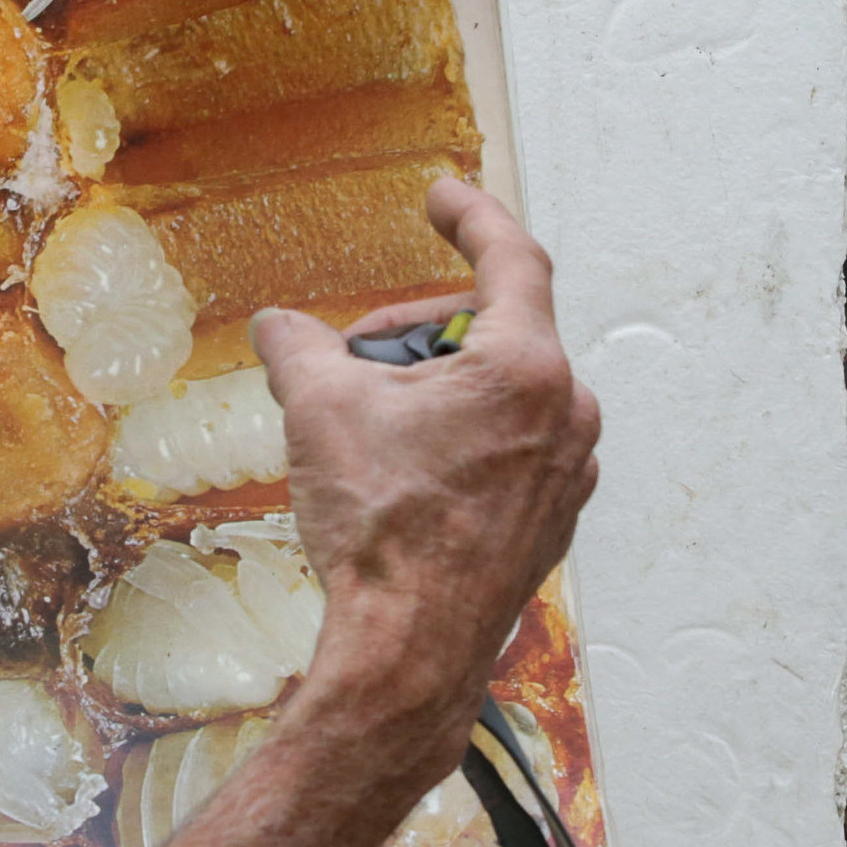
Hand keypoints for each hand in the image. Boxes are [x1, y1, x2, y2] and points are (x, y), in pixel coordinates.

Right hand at [250, 177, 599, 796]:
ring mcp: (569, 470)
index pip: (511, 258)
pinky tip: (400, 470)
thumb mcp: (318, 410)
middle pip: (492, 331)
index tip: (442, 197)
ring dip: (435, 388)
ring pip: (501, 392)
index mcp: (526, 368)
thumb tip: (277, 327)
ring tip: (369, 424)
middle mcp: (568, 412)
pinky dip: (458, 435)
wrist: (410, 649)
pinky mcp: (554, 518)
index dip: (470, 216)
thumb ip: (298, 348)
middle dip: (416, 333)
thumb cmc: (381, 527)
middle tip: (351, 358)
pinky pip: (510, 445)